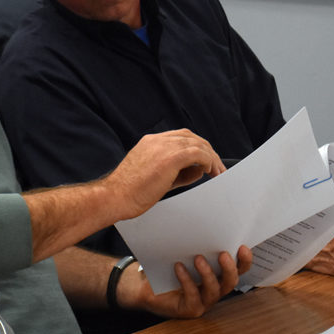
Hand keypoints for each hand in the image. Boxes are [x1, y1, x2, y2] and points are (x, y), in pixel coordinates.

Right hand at [108, 129, 224, 219]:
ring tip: (217, 172)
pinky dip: (208, 160)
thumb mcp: (157, 178)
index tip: (205, 161)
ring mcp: (163, 146)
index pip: (180, 137)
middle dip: (207, 151)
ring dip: (211, 157)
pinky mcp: (170, 157)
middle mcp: (157, 140)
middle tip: (217, 168)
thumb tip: (199, 169)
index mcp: (150, 142)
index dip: (196, 147)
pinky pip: (197, 153)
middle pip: (191, 137)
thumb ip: (179, 172)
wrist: (115, 196)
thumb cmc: (130, 192)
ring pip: (197, 143)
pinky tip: (210, 170)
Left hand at [118, 246, 252, 318]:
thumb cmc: (166, 266)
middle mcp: (214, 288)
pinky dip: (186, 280)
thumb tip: (202, 221)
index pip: (238, 269)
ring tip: (198, 258)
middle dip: (230, 268)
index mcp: (217, 274)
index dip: (244, 260)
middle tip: (223, 254)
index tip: (242, 246)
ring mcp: (203, 301)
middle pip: (231, 282)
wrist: (145, 285)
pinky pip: (193, 296)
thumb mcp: (182, 251)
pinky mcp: (189, 309)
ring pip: (214, 291)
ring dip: (208, 274)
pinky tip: (178, 267)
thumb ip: (195, 242)